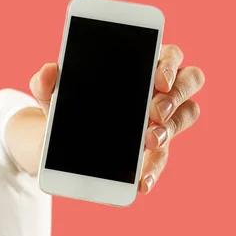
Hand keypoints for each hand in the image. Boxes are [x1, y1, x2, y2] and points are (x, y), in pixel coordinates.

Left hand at [30, 44, 204, 195]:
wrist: (57, 140)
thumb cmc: (66, 104)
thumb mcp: (50, 94)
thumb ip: (46, 81)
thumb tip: (48, 72)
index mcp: (140, 64)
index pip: (168, 54)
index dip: (169, 64)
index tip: (157, 79)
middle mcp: (159, 88)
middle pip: (189, 81)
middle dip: (175, 96)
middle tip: (154, 113)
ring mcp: (161, 119)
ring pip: (187, 115)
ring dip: (172, 128)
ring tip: (151, 141)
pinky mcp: (154, 150)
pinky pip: (163, 157)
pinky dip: (155, 169)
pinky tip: (142, 181)